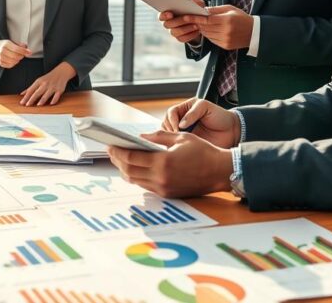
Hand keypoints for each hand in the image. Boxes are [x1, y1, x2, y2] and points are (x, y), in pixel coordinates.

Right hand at [0, 40, 31, 68]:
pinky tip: (13, 60)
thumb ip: (20, 45)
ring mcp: (0, 57)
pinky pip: (10, 65)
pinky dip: (13, 64)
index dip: (24, 51)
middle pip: (15, 56)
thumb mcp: (12, 42)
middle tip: (23, 54)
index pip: (17, 49)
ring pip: (13, 62)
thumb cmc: (6, 45)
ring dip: (18, 60)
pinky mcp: (0, 63)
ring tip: (18, 57)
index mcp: (6, 44)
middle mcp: (2, 51)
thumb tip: (27, 49)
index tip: (29, 52)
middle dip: (21, 56)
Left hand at [20, 62, 76, 105]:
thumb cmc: (48, 78)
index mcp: (39, 82)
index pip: (31, 90)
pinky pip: (57, 95)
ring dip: (42, 99)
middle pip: (37, 92)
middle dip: (32, 99)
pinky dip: (54, 99)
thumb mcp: (38, 81)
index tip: (22, 102)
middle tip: (27, 105)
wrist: (61, 72)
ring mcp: (52, 87)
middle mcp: (45, 84)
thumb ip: (30, 88)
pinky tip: (51, 103)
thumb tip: (22, 94)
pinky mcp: (59, 90)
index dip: (26, 97)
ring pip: (47, 94)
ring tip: (38, 105)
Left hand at [108, 131, 232, 197]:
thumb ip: (158, 137)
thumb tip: (141, 137)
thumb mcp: (181, 137)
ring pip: (136, 180)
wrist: (220, 171)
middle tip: (112, 151)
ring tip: (120, 159)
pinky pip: (146, 186)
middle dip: (117, 161)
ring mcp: (164, 188)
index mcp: (163, 162)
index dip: (118, 152)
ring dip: (125, 170)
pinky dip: (137, 177)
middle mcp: (161, 178)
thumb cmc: (203, 151)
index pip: (131, 158)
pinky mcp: (168, 194)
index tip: (110, 145)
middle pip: (129, 171)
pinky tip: (135, 168)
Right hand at [159, 0, 206, 43]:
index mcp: (167, 14)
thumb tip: (192, 0)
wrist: (199, 21)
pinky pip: (182, 38)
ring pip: (174, 32)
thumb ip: (194, 0)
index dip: (164, 15)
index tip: (170, 13)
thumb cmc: (194, 9)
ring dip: (185, 28)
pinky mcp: (180, 38)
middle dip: (177, 21)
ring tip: (195, 25)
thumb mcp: (196, 3)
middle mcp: (168, 24)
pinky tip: (197, 31)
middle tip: (186, 18)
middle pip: (167, 24)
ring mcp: (173, 32)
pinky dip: (190, 35)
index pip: (161, 16)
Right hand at [162, 97, 239, 147]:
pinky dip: (174, 146)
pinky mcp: (187, 143)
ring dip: (170, 138)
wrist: (231, 131)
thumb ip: (193, 112)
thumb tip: (180, 124)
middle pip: (166, 123)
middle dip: (169, 129)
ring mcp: (184, 132)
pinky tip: (180, 148)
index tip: (177, 128)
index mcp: (185, 109)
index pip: (171, 112)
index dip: (172, 120)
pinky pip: (175, 145)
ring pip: (168, 135)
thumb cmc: (220, 116)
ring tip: (179, 142)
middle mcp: (182, 121)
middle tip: (177, 136)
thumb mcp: (206, 107)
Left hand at [197, 4, 252, 50]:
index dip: (196, 18)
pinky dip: (208, 35)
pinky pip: (212, 40)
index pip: (207, 20)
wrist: (254, 32)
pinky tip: (210, 30)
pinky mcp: (225, 45)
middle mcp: (226, 31)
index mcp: (227, 20)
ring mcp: (225, 40)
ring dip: (202, 29)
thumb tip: (202, 10)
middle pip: (205, 28)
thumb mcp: (230, 9)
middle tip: (193, 19)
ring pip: (207, 35)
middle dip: (198, 23)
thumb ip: (215, 10)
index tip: (186, 16)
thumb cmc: (241, 18)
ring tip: (201, 24)